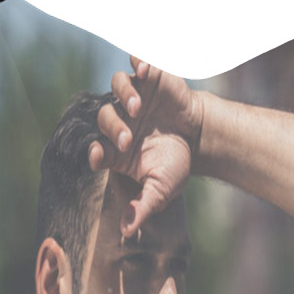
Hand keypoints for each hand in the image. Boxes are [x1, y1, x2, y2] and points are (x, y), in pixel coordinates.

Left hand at [88, 56, 201, 235]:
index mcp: (115, 150)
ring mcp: (132, 97)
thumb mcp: (161, 190)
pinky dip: (137, 62)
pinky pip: (136, 64)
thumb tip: (126, 232)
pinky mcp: (149, 77)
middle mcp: (119, 121)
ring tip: (137, 107)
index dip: (94, 153)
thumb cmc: (174, 165)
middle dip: (114, 129)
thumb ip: (143, 208)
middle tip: (129, 139)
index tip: (99, 156)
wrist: (199, 137)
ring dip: (123, 95)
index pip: (96, 150)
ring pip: (115, 87)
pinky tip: (143, 68)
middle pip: (104, 118)